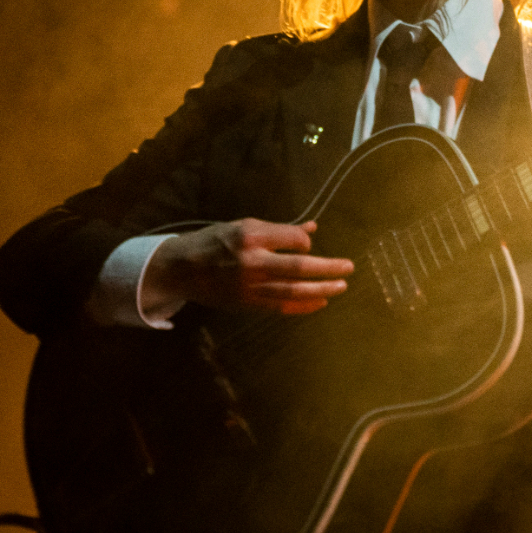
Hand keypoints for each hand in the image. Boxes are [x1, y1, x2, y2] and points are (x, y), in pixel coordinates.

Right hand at [147, 219, 352, 315]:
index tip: (307, 244)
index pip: (292, 239)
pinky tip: (320, 302)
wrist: (183, 268)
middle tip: (349, 267)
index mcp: (249, 236)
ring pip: (293, 291)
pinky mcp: (248, 303)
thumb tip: (313, 228)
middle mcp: (251, 262)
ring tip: (341, 286)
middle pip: (298, 267)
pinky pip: (281, 306)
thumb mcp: (244, 226)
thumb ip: (279, 230)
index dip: (306, 242)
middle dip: (327, 268)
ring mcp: (250, 286)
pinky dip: (303, 305)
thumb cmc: (215, 241)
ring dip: (321, 289)